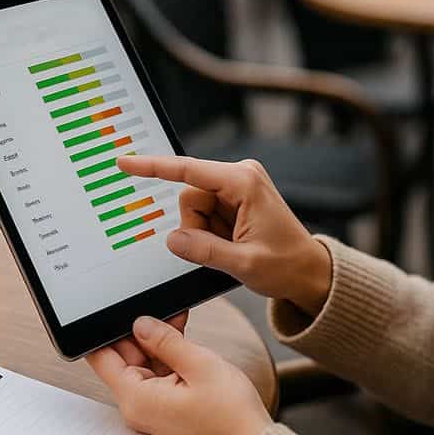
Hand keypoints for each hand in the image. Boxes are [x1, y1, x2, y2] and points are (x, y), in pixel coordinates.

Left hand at [87, 316, 270, 434]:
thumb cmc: (231, 415)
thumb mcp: (199, 364)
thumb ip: (165, 340)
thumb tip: (140, 323)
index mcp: (136, 398)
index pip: (101, 357)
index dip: (104, 330)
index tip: (116, 309)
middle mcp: (137, 405)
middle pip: (123, 358)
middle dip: (140, 331)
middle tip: (160, 310)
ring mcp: (151, 407)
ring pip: (143, 363)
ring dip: (158, 342)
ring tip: (177, 320)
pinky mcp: (165, 406)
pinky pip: (158, 374)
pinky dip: (169, 356)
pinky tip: (182, 338)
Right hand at [118, 155, 331, 315]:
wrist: (308, 271)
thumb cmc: (286, 265)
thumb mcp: (244, 264)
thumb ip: (204, 251)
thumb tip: (172, 239)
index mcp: (243, 182)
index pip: (188, 171)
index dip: (153, 167)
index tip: (125, 163)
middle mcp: (239, 175)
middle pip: (189, 196)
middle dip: (197, 227)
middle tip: (225, 248)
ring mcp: (236, 185)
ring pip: (193, 208)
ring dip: (205, 232)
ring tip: (233, 245)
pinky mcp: (233, 196)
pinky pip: (203, 213)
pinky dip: (211, 232)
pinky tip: (233, 241)